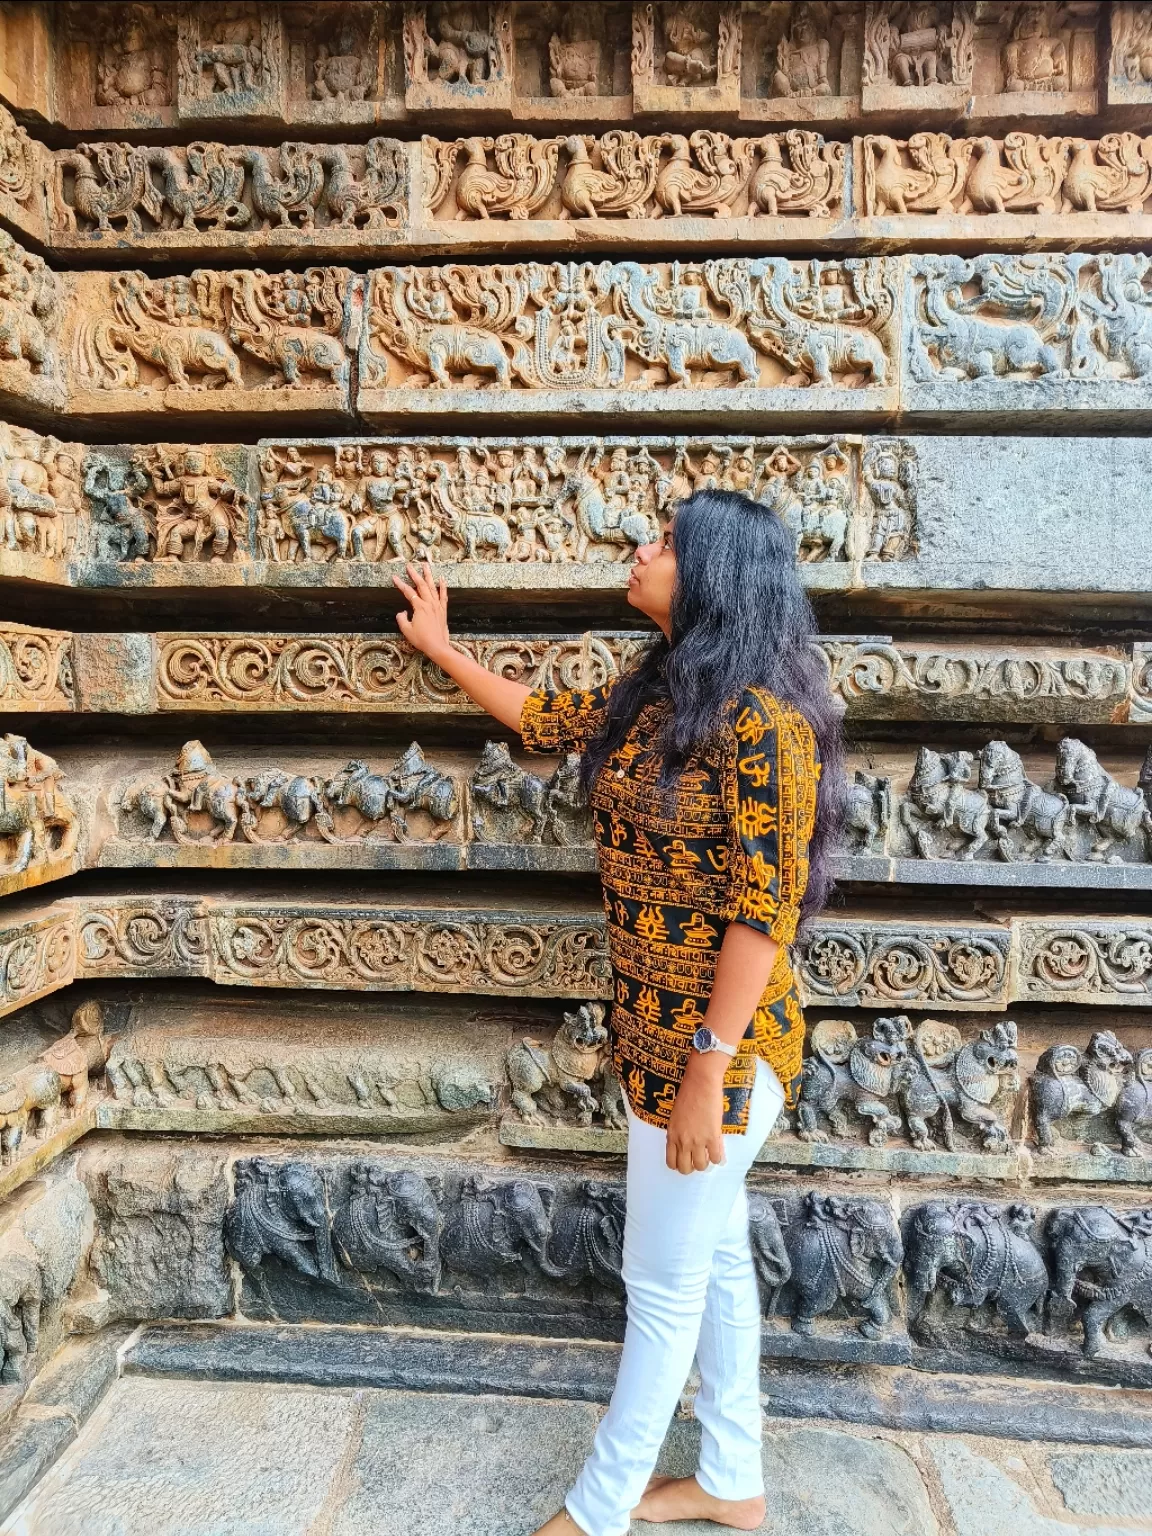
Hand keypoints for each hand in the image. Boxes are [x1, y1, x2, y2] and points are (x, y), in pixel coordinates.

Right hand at [393, 558, 450, 662]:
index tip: (394, 577)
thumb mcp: (406, 630)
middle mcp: (429, 604)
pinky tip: (442, 579)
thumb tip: (402, 612)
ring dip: (428, 575)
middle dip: (414, 574)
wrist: (437, 646)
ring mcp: (437, 606)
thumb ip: (402, 618)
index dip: (400, 584)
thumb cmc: (422, 640)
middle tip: (409, 565)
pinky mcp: (443, 610)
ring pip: (432, 587)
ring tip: (425, 566)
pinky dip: (443, 586)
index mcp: (420, 607)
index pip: (408, 592)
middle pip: (421, 585)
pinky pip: (443, 595)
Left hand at [666, 1056, 725, 1173]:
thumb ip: (680, 1132)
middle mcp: (682, 1141)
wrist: (700, 1083)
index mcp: (672, 1135)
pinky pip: (717, 1158)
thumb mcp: (677, 1116)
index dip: (679, 1164)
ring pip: (701, 1166)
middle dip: (692, 1167)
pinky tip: (719, 1150)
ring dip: (706, 1163)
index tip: (686, 1160)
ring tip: (709, 1154)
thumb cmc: (688, 1094)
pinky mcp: (712, 1137)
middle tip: (698, 1158)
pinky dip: (719, 1158)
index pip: (671, 1162)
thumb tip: (687, 1143)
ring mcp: (697, 1140)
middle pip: (685, 1168)